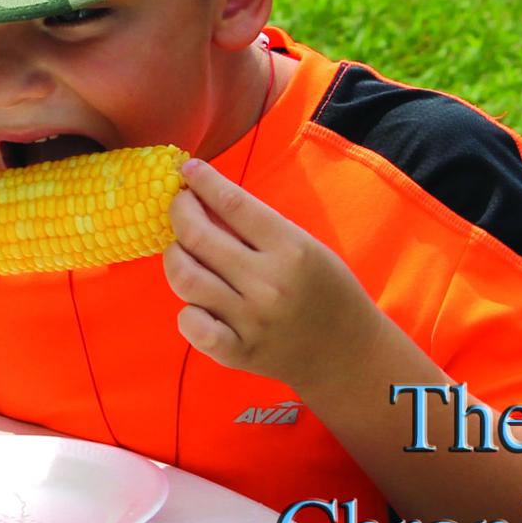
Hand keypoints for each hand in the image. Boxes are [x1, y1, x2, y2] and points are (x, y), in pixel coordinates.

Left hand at [163, 158, 379, 387]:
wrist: (347, 353)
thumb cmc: (326, 290)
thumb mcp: (306, 246)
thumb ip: (259, 226)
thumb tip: (207, 196)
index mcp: (291, 248)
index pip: (233, 203)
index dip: (203, 180)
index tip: (188, 169)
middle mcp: (268, 283)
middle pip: (198, 236)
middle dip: (179, 210)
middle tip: (180, 205)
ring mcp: (250, 320)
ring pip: (186, 278)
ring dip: (174, 257)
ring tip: (181, 250)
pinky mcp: (238, 353)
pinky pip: (192, 328)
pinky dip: (186, 313)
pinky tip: (195, 304)